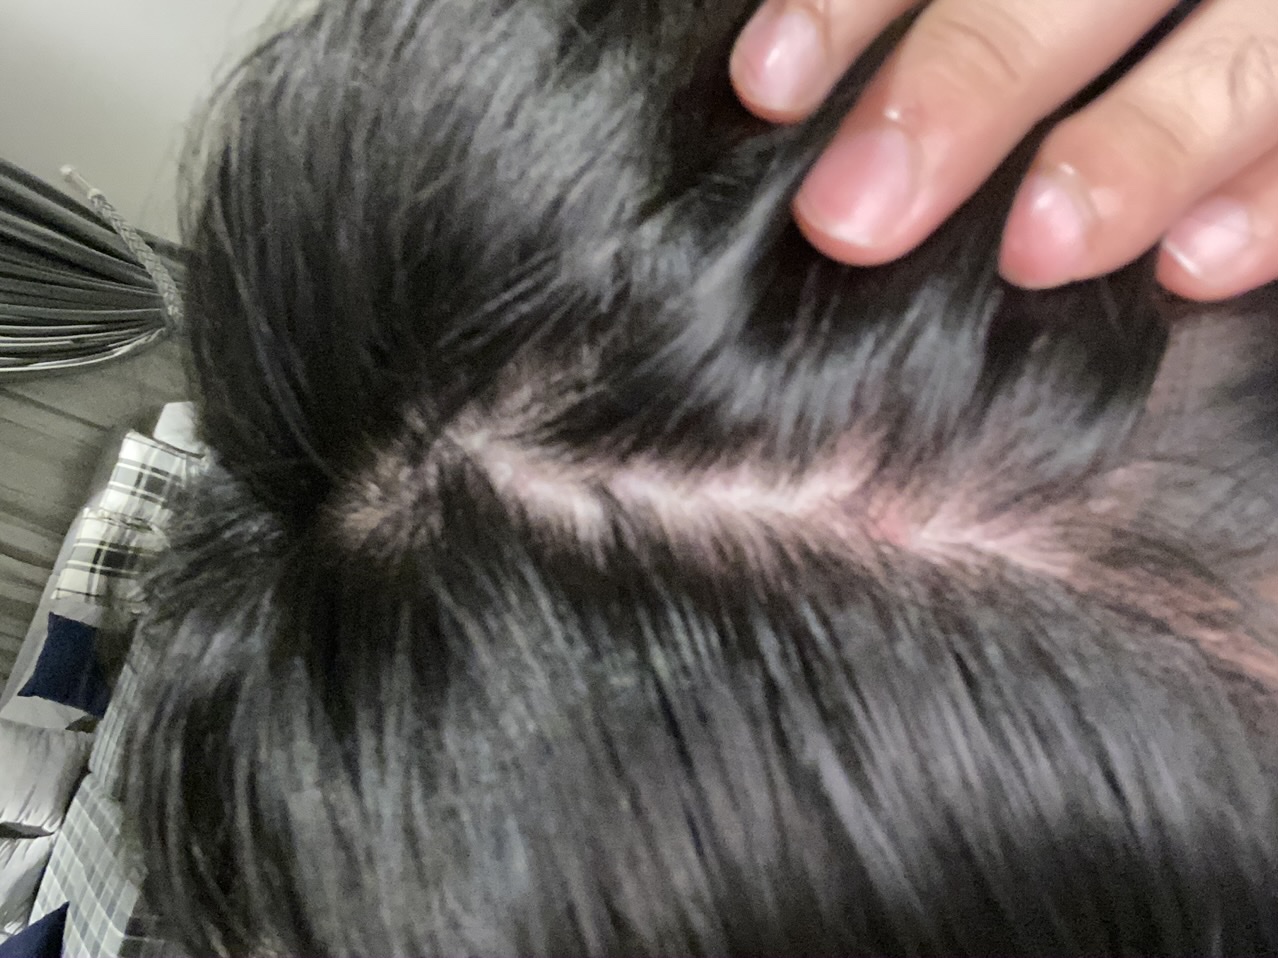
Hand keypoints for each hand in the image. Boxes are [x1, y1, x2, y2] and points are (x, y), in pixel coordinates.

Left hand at [730, 0, 1277, 300]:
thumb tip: (786, 92)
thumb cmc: (1111, 20)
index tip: (766, 86)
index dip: (852, 4)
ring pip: (1243, 59)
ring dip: (1138, 149)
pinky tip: (1194, 269)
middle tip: (855, 218)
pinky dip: (1274, 200)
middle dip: (970, 81)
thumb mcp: (1046, 3)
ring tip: (1035, 250)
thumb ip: (950, 21)